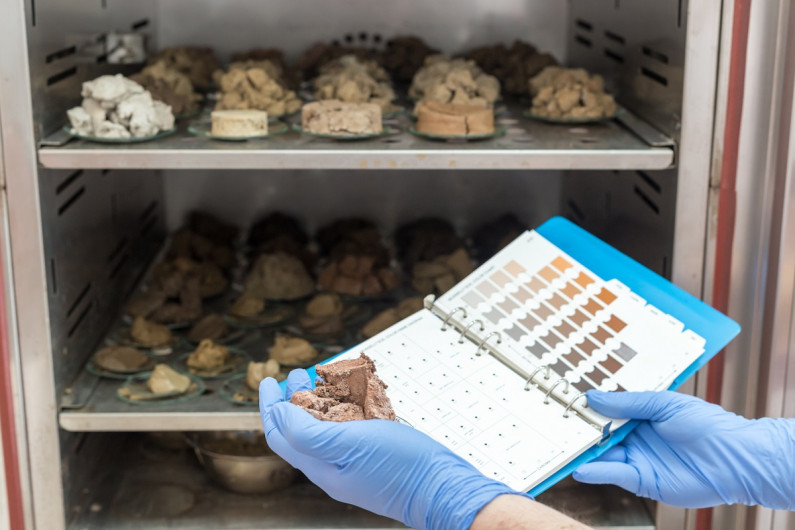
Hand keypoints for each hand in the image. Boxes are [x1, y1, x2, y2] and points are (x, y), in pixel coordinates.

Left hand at [259, 369, 518, 529]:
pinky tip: (354, 395)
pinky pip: (350, 430)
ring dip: (320, 401)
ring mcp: (355, 463)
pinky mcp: (375, 456)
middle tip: (299, 374)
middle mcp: (333, 467)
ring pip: (326, 428)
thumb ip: (307, 433)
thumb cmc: (400, 468)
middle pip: (301, 431)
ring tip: (322, 378)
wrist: (443, 487)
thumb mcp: (347, 444)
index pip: (281, 435)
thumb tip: (279, 416)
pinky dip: (345, 408)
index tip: (269, 380)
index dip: (271, 406)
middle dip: (295, 400)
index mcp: (320, 468)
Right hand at [572, 390, 794, 508]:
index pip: (608, 412)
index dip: (589, 410)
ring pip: (604, 455)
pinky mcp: (642, 482)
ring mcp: (638, 460)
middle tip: (556, 427)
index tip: (567, 405)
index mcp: (642, 416)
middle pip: (601, 435)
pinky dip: (597, 472)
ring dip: (583, 453)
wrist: (734, 459)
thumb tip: (593, 397)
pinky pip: (615, 475)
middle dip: (580, 431)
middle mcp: (637, 438)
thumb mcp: (664, 403)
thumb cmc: (707, 424)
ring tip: (562, 449)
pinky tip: (581, 469)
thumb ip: (628, 402)